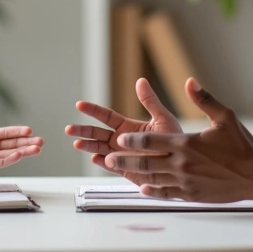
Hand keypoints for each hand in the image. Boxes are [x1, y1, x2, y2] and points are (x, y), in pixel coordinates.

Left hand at [0, 82, 44, 175]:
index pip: (7, 134)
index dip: (18, 132)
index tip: (30, 130)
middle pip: (12, 145)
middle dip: (27, 144)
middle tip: (41, 142)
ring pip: (8, 155)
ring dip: (22, 152)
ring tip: (36, 149)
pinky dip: (7, 160)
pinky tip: (17, 155)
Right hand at [65, 78, 182, 185]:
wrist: (183, 164)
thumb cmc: (176, 141)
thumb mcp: (162, 118)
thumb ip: (150, 101)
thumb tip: (140, 80)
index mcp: (128, 127)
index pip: (106, 117)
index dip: (92, 110)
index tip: (79, 105)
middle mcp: (122, 141)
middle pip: (97, 134)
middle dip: (83, 131)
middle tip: (69, 129)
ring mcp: (122, 156)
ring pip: (99, 150)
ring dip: (88, 146)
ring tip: (77, 144)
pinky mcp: (126, 171)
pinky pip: (111, 166)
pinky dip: (102, 163)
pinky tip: (95, 158)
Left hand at [105, 78, 252, 202]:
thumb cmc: (243, 146)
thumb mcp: (224, 117)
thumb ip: (204, 99)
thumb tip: (190, 81)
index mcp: (185, 143)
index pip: (149, 141)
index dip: (132, 141)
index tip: (120, 139)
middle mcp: (181, 163)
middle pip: (144, 161)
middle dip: (123, 158)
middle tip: (107, 157)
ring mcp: (185, 181)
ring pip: (152, 178)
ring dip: (133, 174)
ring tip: (118, 171)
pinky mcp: (192, 195)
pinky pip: (166, 194)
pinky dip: (152, 191)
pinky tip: (144, 188)